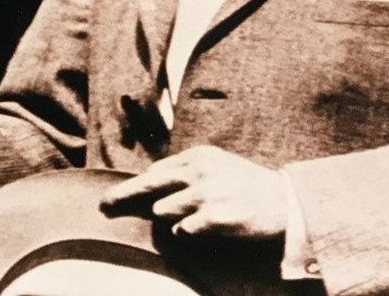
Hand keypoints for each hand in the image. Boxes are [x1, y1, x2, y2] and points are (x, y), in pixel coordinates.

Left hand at [99, 145, 286, 239]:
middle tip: (104, 205)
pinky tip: (203, 228)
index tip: (116, 196)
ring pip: (164, 210)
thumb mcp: (217, 166)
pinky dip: (187, 232)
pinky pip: (182, 230)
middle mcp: (199, 171)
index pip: (157, 171)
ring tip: (198, 217)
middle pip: (149, 185)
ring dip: (173, 218)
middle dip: (123, 196)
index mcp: (198, 156)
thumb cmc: (246, 186)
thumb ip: (186, 172)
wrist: (284, 202)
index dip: (136, 184)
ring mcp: (206, 193)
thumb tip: (151, 182)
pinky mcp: (214, 216)